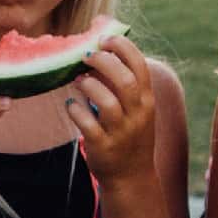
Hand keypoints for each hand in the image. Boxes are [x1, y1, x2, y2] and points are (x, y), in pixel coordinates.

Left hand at [64, 36, 155, 185]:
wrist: (131, 178)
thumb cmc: (129, 135)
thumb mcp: (134, 109)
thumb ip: (120, 83)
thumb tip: (97, 51)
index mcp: (146, 100)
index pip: (139, 66)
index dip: (122, 47)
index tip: (104, 39)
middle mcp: (137, 115)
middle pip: (124, 80)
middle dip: (103, 62)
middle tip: (85, 56)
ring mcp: (121, 132)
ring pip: (107, 102)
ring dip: (88, 86)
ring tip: (78, 81)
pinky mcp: (103, 147)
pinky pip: (87, 124)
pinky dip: (75, 110)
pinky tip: (71, 104)